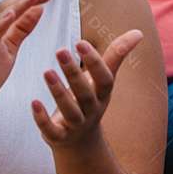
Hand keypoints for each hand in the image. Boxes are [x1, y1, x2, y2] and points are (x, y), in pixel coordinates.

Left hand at [32, 29, 142, 147]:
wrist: (81, 141)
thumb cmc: (91, 99)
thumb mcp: (104, 79)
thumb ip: (116, 55)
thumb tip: (138, 32)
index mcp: (103, 93)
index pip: (104, 78)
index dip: (94, 62)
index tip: (81, 43)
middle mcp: (92, 109)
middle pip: (85, 92)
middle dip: (73, 72)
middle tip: (60, 50)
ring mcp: (76, 125)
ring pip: (69, 110)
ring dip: (58, 92)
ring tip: (46, 72)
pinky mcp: (59, 137)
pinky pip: (52, 130)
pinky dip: (42, 118)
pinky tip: (34, 103)